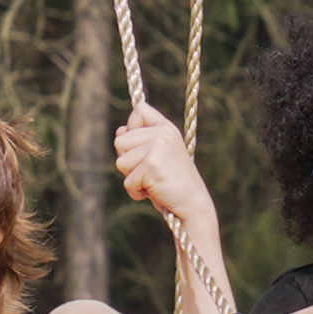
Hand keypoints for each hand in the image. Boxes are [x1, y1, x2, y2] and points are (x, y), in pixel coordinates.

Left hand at [112, 101, 207, 219]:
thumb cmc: (173, 182)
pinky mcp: (151, 165)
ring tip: (152, 181)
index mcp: (166, 128)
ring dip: (132, 177)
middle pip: (120, 141)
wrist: (193, 204)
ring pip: (120, 162)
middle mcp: (163, 133)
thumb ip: (139, 140)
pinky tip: (154, 191)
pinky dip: (136, 192)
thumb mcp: (158, 155)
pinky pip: (127, 181)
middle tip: (150, 171)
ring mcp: (157, 148)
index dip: (132, 128)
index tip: (145, 148)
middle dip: (129, 161)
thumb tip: (119, 131)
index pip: (139, 110)